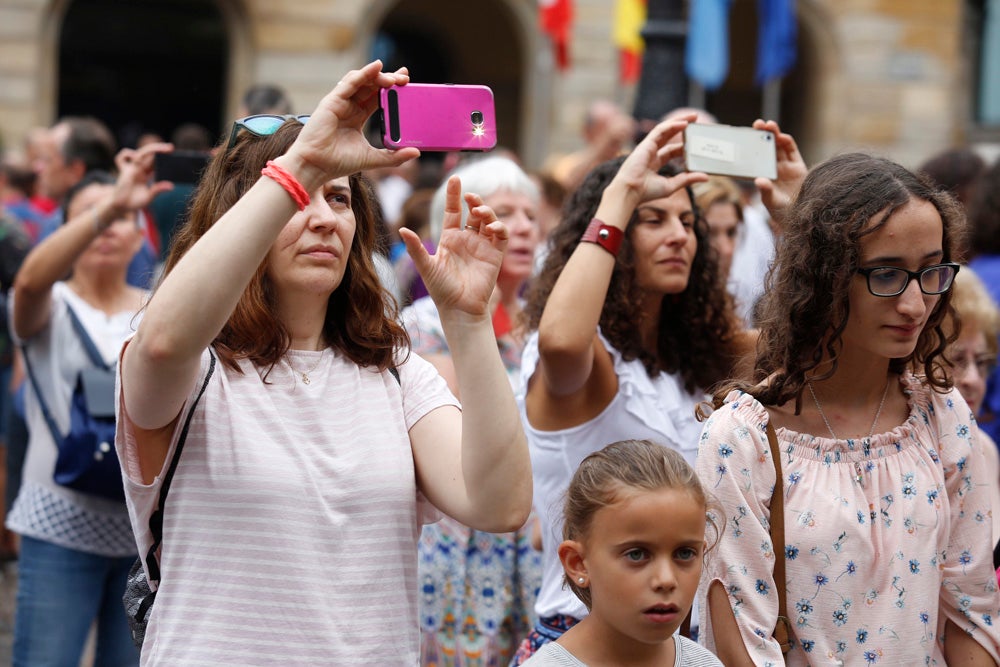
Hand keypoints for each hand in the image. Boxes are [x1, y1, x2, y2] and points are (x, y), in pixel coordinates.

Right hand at [107, 143, 173, 216]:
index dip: (163, 157)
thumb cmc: (134, 202)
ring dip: (152, 149)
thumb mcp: (149, 197)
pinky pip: (121, 159)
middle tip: (171, 148)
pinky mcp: (124, 171)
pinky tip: (134, 156)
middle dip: (160, 150)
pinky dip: (127, 154)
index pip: (156, 162)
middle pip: (150, 155)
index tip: (173, 154)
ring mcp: (131, 169)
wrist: (120, 207)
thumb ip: (157, 189)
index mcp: (146, 174)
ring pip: (141, 154)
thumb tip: (171, 186)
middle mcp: (139, 169)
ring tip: (163, 148)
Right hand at [284, 60, 419, 188]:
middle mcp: (349, 107)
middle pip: (371, 86)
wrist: (316, 166)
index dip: (391, 88)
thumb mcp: (373, 158)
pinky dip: (363, 73)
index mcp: (358, 117)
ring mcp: (340, 102)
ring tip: (395, 78)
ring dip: (379, 76)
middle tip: (405, 78)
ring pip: (362, 81)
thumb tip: (417, 153)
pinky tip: (376, 67)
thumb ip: (394, 156)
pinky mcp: (332, 101)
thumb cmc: (339, 162)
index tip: (406, 82)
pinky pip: (350, 82)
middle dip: (389, 79)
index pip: (377, 97)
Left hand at [400, 176, 507, 318]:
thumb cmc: (441, 289)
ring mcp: (483, 246)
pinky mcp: (495, 255)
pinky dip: (500, 228)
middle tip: (470, 197)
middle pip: (473, 212)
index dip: (454, 195)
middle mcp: (467, 239)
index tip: (455, 178)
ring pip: (489, 220)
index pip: (453, 211)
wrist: (459, 308)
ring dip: (487, 212)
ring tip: (479, 212)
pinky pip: (501, 236)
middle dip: (474, 200)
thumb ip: (416, 248)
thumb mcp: (426, 266)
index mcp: (450, 238)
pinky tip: (492, 227)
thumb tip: (402, 229)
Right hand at [609, 115, 707, 205]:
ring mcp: (648, 147)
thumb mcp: (671, 185)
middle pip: (669, 136)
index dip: (684, 146)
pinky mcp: (646, 143)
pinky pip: (661, 130)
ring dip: (679, 121)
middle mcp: (651, 153)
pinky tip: (684, 123)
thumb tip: (706, 177)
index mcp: (654, 164)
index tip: (696, 144)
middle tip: (696, 122)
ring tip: (693, 117)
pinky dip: (672, 125)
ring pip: (665, 130)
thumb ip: (687, 179)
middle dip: (682, 128)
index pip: (672, 151)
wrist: (630, 191)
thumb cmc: (646, 192)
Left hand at [752, 119, 806, 226]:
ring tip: (768, 125)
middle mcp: (773, 168)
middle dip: (763, 135)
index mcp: (763, 174)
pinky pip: (792, 151)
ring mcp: (786, 166)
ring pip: (779, 146)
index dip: (751, 146)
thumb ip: (766, 190)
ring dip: (774, 134)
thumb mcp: (771, 201)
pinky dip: (787, 142)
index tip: (744, 136)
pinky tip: (781, 137)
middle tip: (757, 124)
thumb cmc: (781, 211)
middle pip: (767, 147)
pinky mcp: (798, 166)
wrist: (801, 216)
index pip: (755, 157)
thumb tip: (759, 181)